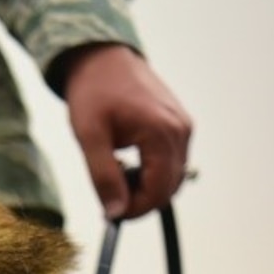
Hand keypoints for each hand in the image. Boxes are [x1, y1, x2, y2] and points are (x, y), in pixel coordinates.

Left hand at [64, 44, 191, 219]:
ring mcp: (184, 126)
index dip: (136, 209)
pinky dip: (151, 171)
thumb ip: (103, 177)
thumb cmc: (93, 91)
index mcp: (162, 132)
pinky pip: (171, 161)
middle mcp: (181, 130)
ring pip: (172, 177)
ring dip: (145, 186)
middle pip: (169, 187)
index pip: (159, 191)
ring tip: (115, 172)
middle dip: (140, 200)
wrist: (101, 57)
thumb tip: (115, 213)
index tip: (111, 215)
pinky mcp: (180, 125)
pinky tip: (126, 161)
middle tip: (109, 197)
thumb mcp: (89, 136)